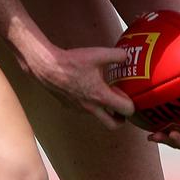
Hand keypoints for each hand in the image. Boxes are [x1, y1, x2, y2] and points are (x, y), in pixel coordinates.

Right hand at [20, 44, 134, 128]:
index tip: (128, 96)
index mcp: (101, 96)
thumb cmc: (72, 62)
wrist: (47, 68)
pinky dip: (90, 104)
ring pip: (97, 116)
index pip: (126, 110)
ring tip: (104, 92)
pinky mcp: (69, 107)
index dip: (131, 104)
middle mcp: (91, 107)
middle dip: (121, 119)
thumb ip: (117, 55)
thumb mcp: (98, 54)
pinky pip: (84, 110)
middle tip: (121, 107)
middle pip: (113, 125)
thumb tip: (126, 56)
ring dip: (104, 109)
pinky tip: (88, 88)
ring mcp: (79, 109)